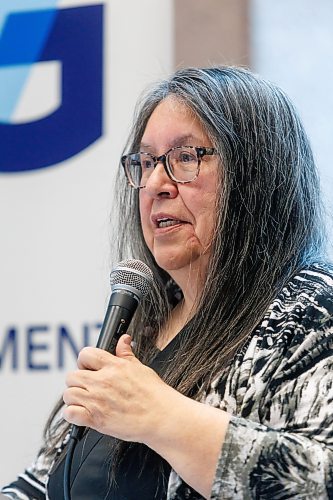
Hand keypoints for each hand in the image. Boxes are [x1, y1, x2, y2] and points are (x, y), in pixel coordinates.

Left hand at [63, 334, 229, 497]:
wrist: (162, 417)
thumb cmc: (154, 394)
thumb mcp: (140, 368)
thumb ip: (126, 353)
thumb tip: (124, 340)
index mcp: (114, 366)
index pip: (85, 354)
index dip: (84, 361)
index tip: (89, 368)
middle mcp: (102, 381)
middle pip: (72, 375)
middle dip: (77, 381)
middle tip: (87, 386)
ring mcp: (97, 400)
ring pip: (68, 394)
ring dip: (74, 397)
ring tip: (85, 401)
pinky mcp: (95, 419)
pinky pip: (70, 413)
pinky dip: (72, 414)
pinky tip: (82, 414)